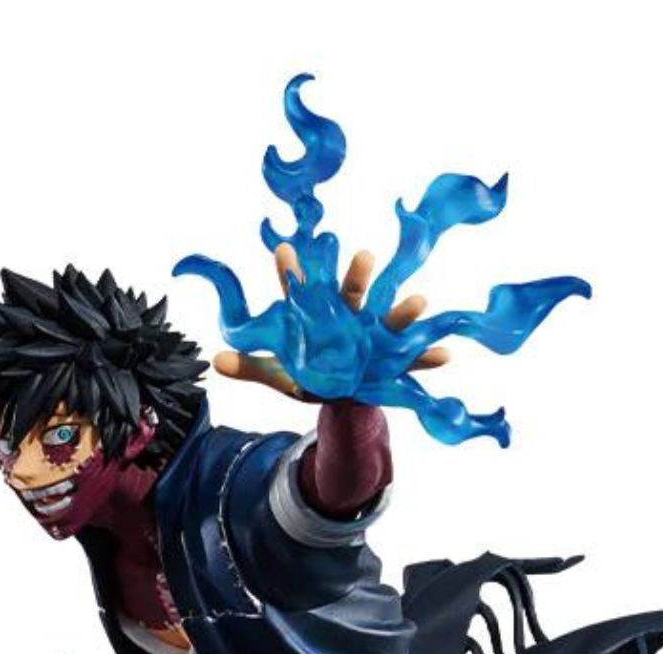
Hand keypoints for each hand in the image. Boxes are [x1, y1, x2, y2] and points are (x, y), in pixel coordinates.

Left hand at [212, 245, 450, 400]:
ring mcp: (373, 337)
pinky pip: (413, 357)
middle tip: (363, 255)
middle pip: (351, 292)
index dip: (292, 272)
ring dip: (403, 311)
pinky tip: (445, 355)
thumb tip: (217, 360)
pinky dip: (429, 356)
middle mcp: (349, 317)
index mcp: (318, 316)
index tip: (281, 250)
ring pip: (388, 319)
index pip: (302, 290)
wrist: (340, 394)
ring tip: (418, 302)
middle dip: (358, 276)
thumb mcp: (280, 374)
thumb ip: (252, 366)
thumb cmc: (311, 374)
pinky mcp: (394, 359)